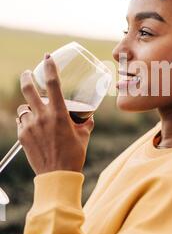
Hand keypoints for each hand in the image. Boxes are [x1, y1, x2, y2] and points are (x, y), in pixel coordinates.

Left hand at [17, 54, 93, 174]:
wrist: (57, 176)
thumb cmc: (74, 155)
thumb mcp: (83, 136)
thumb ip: (85, 123)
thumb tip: (89, 116)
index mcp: (59, 114)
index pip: (52, 83)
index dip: (49, 67)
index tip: (47, 57)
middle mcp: (42, 117)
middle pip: (28, 89)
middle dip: (27, 77)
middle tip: (28, 73)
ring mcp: (30, 126)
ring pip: (24, 108)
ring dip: (30, 108)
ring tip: (37, 115)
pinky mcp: (22, 136)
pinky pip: (22, 122)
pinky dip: (27, 122)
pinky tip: (34, 129)